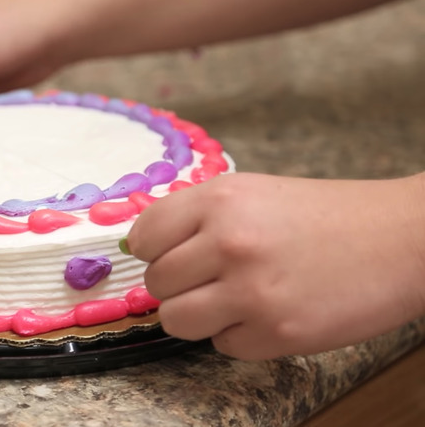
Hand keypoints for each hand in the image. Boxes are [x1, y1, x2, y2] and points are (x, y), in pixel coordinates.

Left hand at [127, 172, 424, 359]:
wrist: (402, 239)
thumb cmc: (326, 215)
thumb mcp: (253, 194)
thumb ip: (197, 217)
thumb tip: (141, 246)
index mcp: (220, 200)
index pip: (143, 236)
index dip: (152, 251)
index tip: (167, 256)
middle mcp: (228, 242)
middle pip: (156, 283)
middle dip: (177, 286)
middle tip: (211, 279)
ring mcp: (250, 291)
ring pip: (176, 320)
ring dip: (197, 316)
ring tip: (231, 301)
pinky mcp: (275, 333)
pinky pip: (221, 346)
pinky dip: (239, 335)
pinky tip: (270, 312)